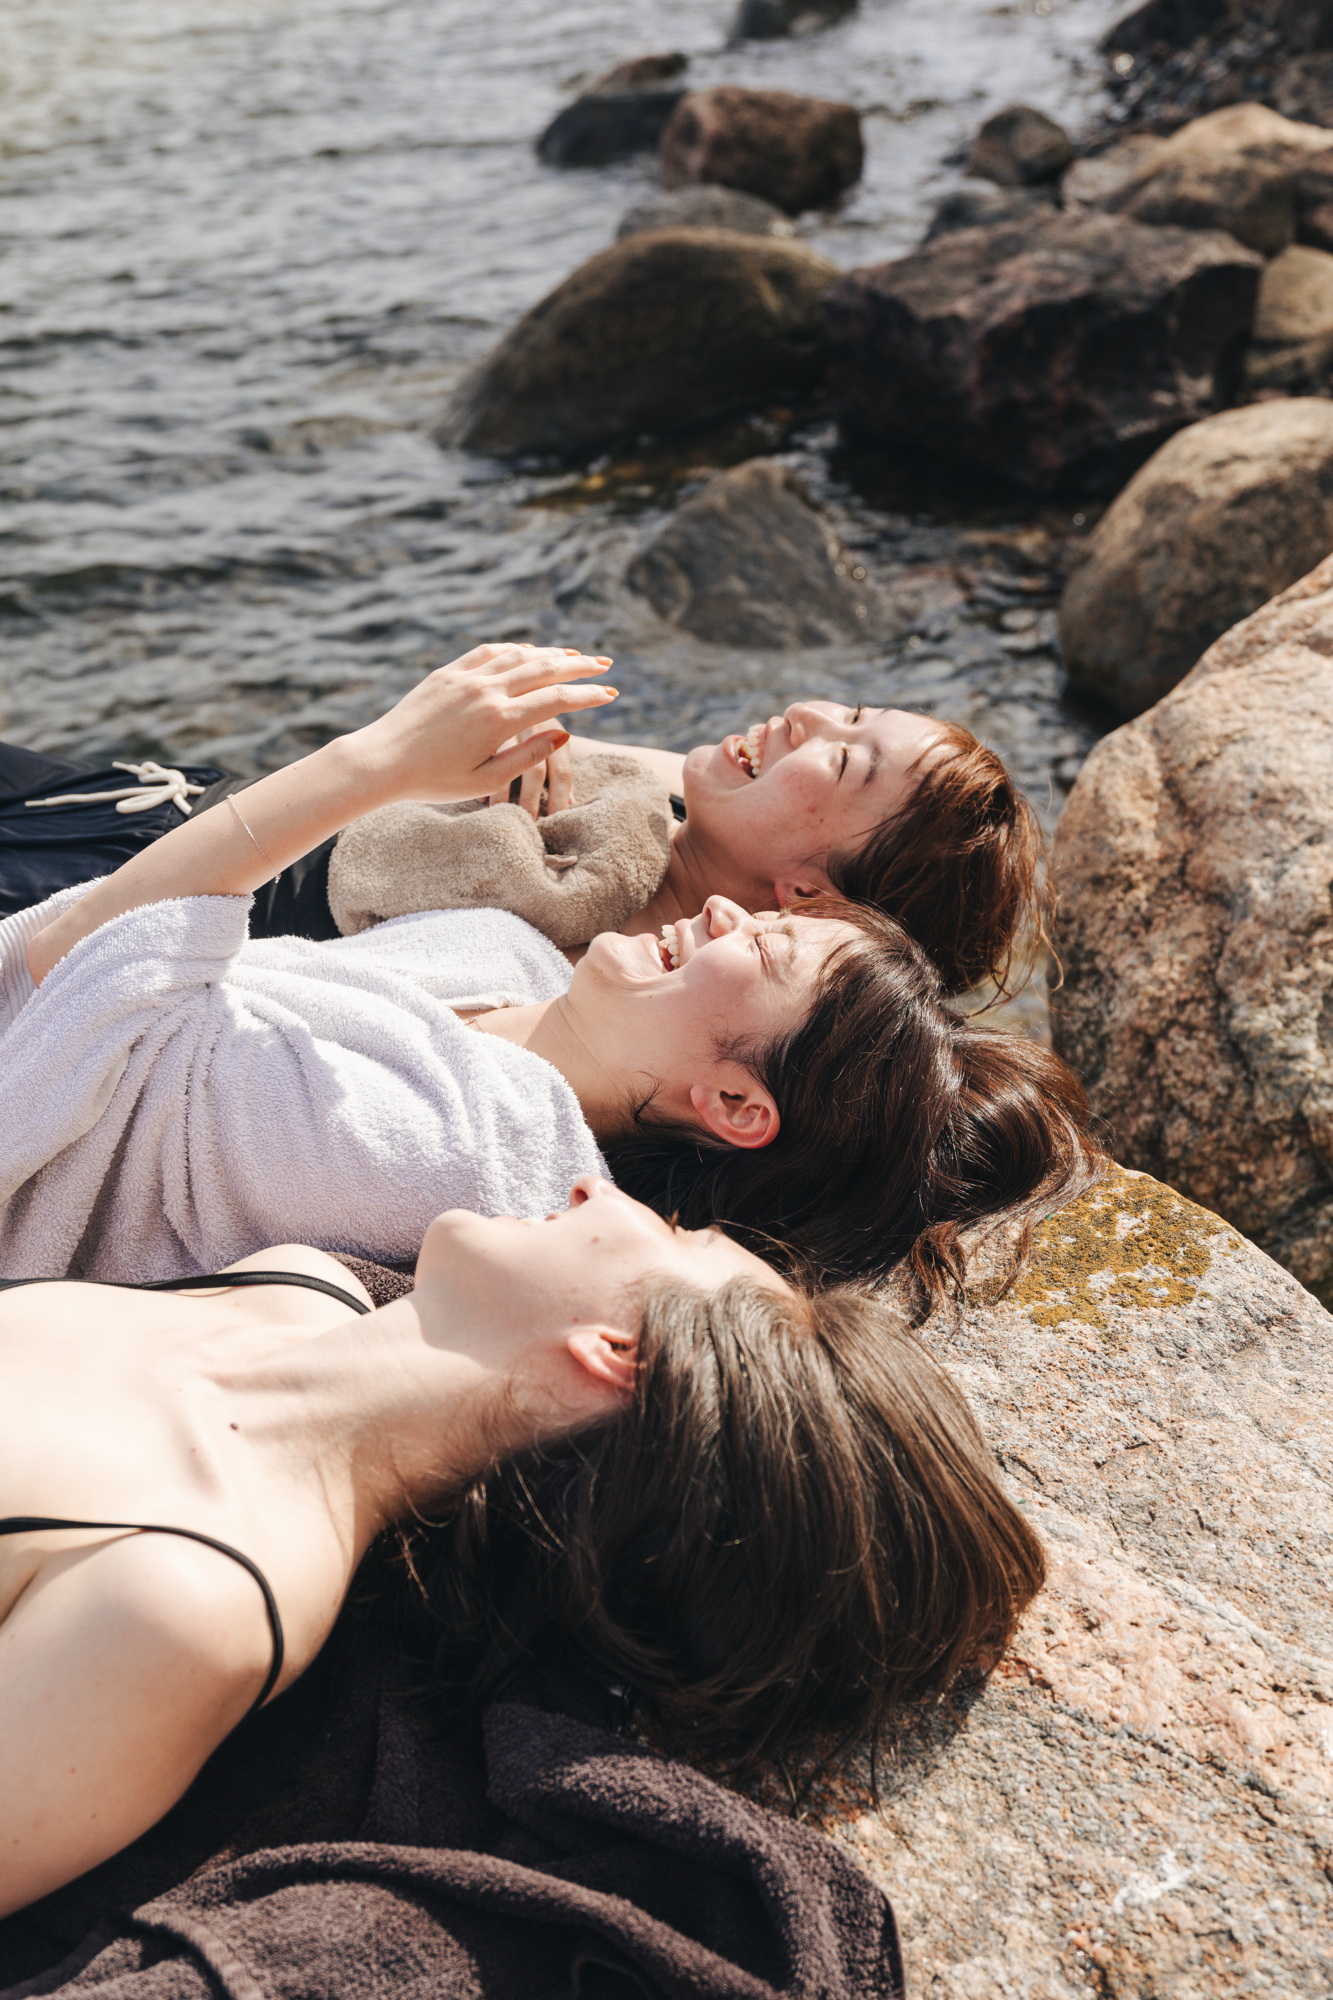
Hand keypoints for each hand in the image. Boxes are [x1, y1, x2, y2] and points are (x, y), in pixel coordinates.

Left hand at [351, 643, 613, 807]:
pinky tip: (527, 650)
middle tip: (605, 665)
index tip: (610, 694)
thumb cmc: (432, 781)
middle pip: (544, 669)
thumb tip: (562, 735)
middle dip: (578, 665)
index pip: (556, 700)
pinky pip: (488, 652)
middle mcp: (485, 691)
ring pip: (518, 655)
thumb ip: (526, 756)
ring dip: (550, 653)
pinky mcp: (446, 674)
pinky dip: (514, 649)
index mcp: (498, 721)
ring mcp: (464, 678)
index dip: (587, 695)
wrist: (380, 761)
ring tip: (574, 654)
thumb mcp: (485, 779)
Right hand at [486, 725, 575, 816]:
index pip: (562, 772)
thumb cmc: (538, 730)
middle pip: (535, 769)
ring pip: (507, 763)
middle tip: (527, 822)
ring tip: (502, 814)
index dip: (559, 798)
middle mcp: (534, 727)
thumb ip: (559, 771)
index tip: (554, 820)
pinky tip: (480, 797)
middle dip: (531, 800)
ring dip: (504, 793)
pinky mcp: (486, 726)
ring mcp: (509, 725)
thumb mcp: (551, 743)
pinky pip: (484, 755)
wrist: (517, 697)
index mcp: (556, 733)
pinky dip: (482, 778)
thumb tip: (570, 802)